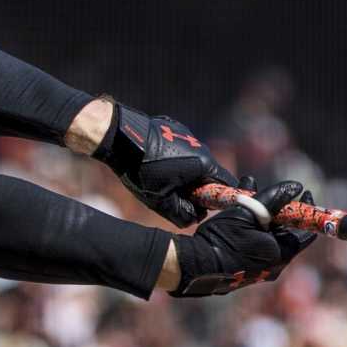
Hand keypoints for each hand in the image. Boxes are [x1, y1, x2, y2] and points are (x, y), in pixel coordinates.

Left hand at [92, 102, 238, 227]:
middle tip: (177, 195)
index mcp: (203, 163)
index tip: (201, 205)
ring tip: (161, 178)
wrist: (120, 137)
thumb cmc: (141, 169)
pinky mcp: (174, 128)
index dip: (216, 199)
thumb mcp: (161, 201)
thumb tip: (193, 218)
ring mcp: (187, 135)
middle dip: (197, 187)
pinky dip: (174, 158)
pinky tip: (154, 162)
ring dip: (185, 173)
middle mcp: (200, 146)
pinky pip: (181, 148)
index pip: (225, 184)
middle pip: (209, 173)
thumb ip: (182, 214)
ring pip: (194, 160)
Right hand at [169, 180, 317, 296]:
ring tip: (247, 189)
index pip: (305, 232)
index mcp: (280, 255)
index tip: (303, 193)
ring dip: (260, 213)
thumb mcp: (248, 212)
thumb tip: (295, 186)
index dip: (305, 211)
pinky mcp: (242, 269)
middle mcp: (273, 266)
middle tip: (269, 190)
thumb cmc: (223, 239)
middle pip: (283, 232)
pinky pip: (253, 244)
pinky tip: (237, 209)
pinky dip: (250, 226)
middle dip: (276, 207)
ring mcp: (257, 270)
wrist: (193, 266)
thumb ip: (272, 198)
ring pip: (266, 235)